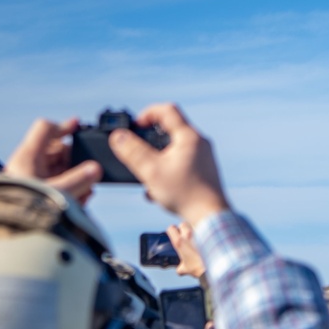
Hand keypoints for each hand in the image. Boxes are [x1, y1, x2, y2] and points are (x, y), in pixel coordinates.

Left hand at [5, 117, 100, 203]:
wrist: (11, 232)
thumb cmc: (28, 210)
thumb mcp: (60, 193)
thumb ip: (81, 179)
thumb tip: (96, 169)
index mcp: (28, 156)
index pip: (46, 129)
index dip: (64, 126)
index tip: (80, 127)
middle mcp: (28, 164)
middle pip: (57, 151)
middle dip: (76, 161)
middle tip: (90, 173)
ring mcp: (31, 179)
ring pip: (59, 169)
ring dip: (76, 178)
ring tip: (85, 193)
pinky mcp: (35, 193)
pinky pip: (56, 184)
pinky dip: (69, 189)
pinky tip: (79, 200)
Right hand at [108, 103, 228, 223]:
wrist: (210, 218)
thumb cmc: (186, 195)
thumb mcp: (151, 171)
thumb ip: (132, 152)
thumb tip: (118, 136)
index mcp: (190, 137)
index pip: (167, 110)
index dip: (147, 114)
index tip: (136, 127)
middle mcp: (200, 144)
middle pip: (170, 130)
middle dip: (149, 140)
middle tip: (138, 150)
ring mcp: (204, 158)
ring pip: (174, 149)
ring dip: (157, 159)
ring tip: (147, 174)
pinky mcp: (204, 172)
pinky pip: (181, 164)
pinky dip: (167, 171)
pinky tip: (158, 189)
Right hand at [166, 222, 205, 278]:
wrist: (215, 265)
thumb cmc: (199, 268)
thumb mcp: (186, 269)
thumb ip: (181, 268)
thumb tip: (180, 270)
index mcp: (179, 242)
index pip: (171, 229)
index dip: (172, 231)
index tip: (175, 235)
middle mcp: (188, 234)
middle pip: (183, 224)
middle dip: (184, 228)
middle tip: (187, 236)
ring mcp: (199, 232)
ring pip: (194, 225)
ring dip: (195, 229)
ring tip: (198, 238)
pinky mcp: (210, 231)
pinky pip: (206, 228)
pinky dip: (206, 231)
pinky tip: (208, 239)